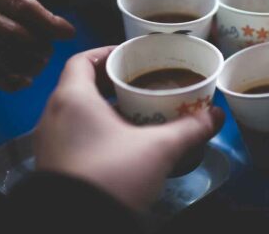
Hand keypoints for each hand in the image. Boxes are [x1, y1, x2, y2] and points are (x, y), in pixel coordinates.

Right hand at [0, 0, 74, 90]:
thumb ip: (29, 8)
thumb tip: (66, 32)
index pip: (24, 8)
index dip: (51, 24)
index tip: (69, 33)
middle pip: (16, 34)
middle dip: (40, 46)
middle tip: (47, 51)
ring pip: (5, 57)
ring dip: (30, 65)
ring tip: (38, 64)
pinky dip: (12, 82)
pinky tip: (24, 79)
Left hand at [35, 47, 224, 211]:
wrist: (77, 226)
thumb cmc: (111, 176)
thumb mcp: (157, 149)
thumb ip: (189, 129)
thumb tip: (217, 116)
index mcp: (73, 99)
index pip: (83, 59)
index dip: (107, 53)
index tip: (131, 58)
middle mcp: (54, 115)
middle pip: (81, 83)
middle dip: (112, 81)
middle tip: (140, 82)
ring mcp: (51, 141)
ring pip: (78, 110)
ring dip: (104, 105)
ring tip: (135, 109)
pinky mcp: (54, 164)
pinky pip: (74, 132)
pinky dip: (95, 127)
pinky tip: (121, 140)